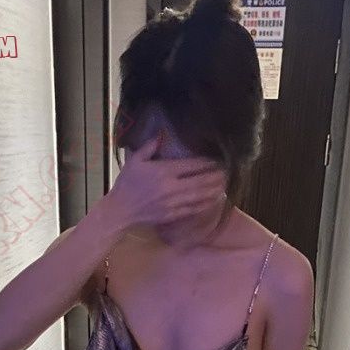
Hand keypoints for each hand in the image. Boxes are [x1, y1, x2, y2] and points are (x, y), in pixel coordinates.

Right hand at [104, 131, 226, 231]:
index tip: (217, 160)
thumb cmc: (127, 184)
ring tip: (225, 185)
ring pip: (199, 196)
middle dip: (215, 177)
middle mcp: (171, 187)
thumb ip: (149, 147)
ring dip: (214, 191)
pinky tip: (213, 200)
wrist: (121, 210)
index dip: (206, 163)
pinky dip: (204, 205)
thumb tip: (161, 134)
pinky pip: (192, 209)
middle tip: (228, 172)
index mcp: (164, 171)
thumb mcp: (135, 161)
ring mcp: (173, 203)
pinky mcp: (172, 215)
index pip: (191, 166)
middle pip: (200, 181)